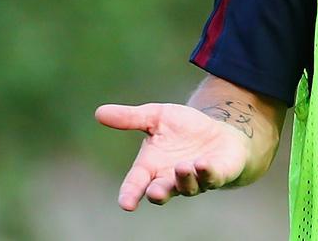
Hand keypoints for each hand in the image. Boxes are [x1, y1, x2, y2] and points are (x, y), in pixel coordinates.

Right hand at [95, 102, 250, 210]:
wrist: (219, 131)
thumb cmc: (184, 129)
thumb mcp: (157, 117)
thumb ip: (130, 118)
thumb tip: (98, 112)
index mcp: (151, 167)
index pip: (136, 184)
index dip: (130, 194)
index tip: (126, 204)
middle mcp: (171, 179)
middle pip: (160, 193)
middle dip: (158, 193)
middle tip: (154, 192)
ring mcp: (195, 180)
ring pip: (187, 187)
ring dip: (184, 179)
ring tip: (182, 167)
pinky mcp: (217, 175)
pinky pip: (212, 178)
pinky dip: (206, 172)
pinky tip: (202, 163)